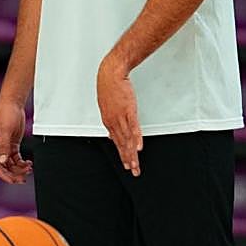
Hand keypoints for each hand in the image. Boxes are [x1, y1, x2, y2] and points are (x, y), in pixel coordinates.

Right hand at [0, 100, 31, 183]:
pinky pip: (16, 158)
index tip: (13, 181)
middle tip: (23, 179)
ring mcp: (4, 147)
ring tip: (29, 169)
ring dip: (19, 169)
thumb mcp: (5, 131)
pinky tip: (28, 163)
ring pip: (10, 164)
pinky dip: (22, 162)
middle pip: (3, 166)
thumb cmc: (6, 114)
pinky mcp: (12, 145)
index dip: (4, 174)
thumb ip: (4, 147)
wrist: (12, 104)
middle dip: (13, 173)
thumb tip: (2, 161)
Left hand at [97, 54, 141, 176]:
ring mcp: (121, 117)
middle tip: (133, 171)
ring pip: (127, 139)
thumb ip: (111, 121)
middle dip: (128, 159)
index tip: (127, 164)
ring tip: (136, 165)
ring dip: (132, 153)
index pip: (117, 142)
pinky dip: (136, 139)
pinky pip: (134, 127)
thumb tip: (112, 135)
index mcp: (108, 121)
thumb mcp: (107, 107)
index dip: (123, 154)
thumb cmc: (109, 89)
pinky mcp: (128, 111)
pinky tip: (138, 148)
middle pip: (122, 144)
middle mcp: (113, 122)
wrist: (110, 75)